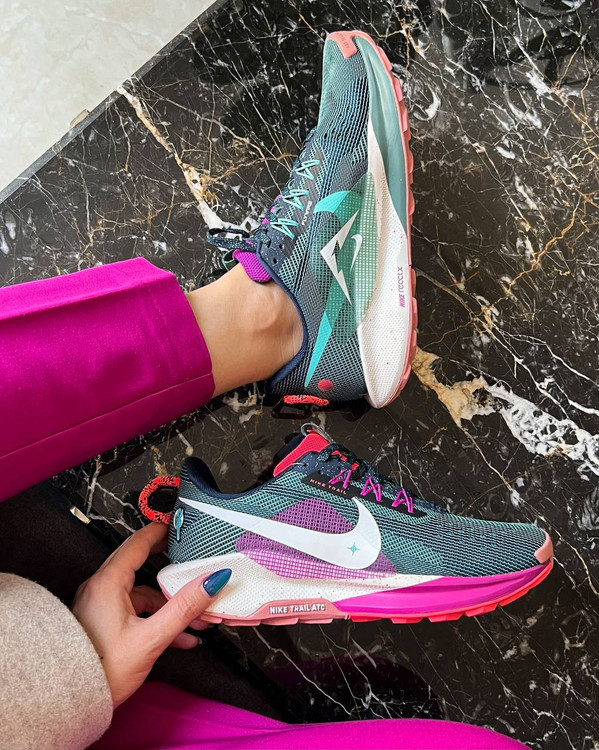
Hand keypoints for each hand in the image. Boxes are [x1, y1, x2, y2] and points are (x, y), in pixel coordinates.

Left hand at [72, 522, 229, 706]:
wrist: (70, 701)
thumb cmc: (100, 670)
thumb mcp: (151, 638)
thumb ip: (184, 608)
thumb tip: (210, 582)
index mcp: (108, 583)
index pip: (138, 542)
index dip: (160, 530)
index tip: (176, 524)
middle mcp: (101, 589)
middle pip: (142, 565)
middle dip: (172, 569)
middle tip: (190, 559)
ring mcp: (101, 605)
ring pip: (141, 592)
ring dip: (169, 602)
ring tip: (196, 617)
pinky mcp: (102, 622)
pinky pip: (135, 610)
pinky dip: (157, 616)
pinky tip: (179, 636)